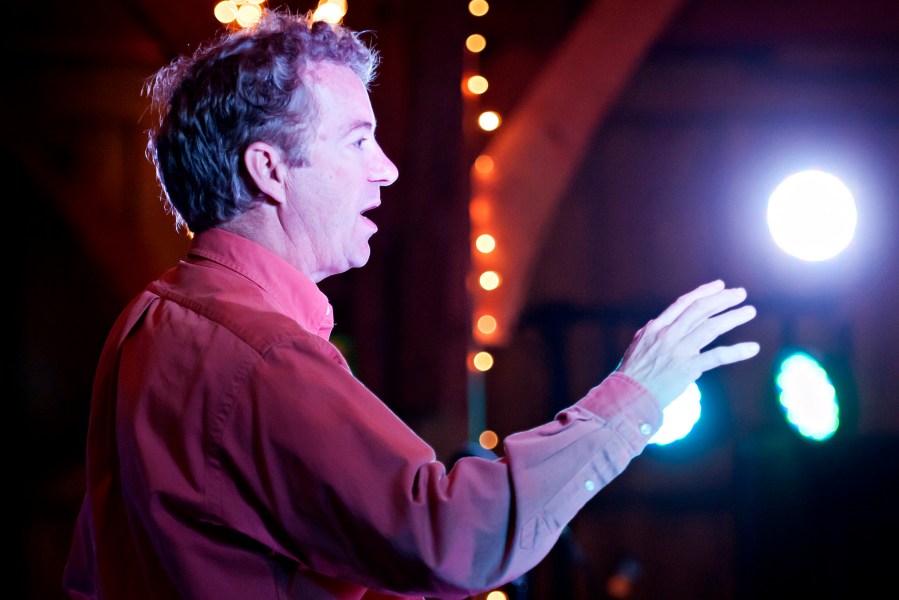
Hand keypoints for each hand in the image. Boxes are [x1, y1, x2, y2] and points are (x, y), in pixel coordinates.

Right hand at [616, 280, 759, 408]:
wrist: (628, 395)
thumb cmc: (632, 373)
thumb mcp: (638, 345)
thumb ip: (651, 331)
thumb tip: (658, 320)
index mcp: (656, 328)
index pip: (683, 304)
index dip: (703, 292)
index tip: (719, 285)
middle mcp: (668, 335)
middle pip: (700, 310)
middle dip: (722, 299)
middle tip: (740, 293)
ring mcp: (678, 350)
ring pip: (711, 327)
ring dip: (732, 318)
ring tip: (750, 311)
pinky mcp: (688, 368)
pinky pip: (717, 357)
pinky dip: (736, 352)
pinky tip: (752, 348)